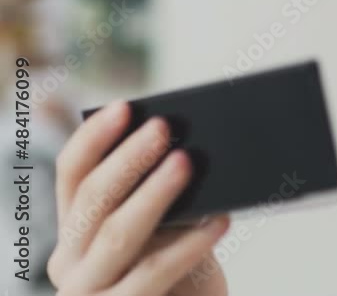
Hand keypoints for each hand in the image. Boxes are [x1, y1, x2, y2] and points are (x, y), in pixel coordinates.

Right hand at [47, 100, 230, 294]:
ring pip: (118, 233)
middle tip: (164, 127)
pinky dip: (188, 245)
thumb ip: (163, 198)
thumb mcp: (166, 231)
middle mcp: (69, 259)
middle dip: (129, 158)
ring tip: (188, 162)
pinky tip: (221, 220)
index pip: (72, 173)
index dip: (94, 137)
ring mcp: (86, 291)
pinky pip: (152, 273)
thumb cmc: (181, 274)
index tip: (126, 106)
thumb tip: (187, 146)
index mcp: (75, 229)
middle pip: (92, 199)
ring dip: (154, 192)